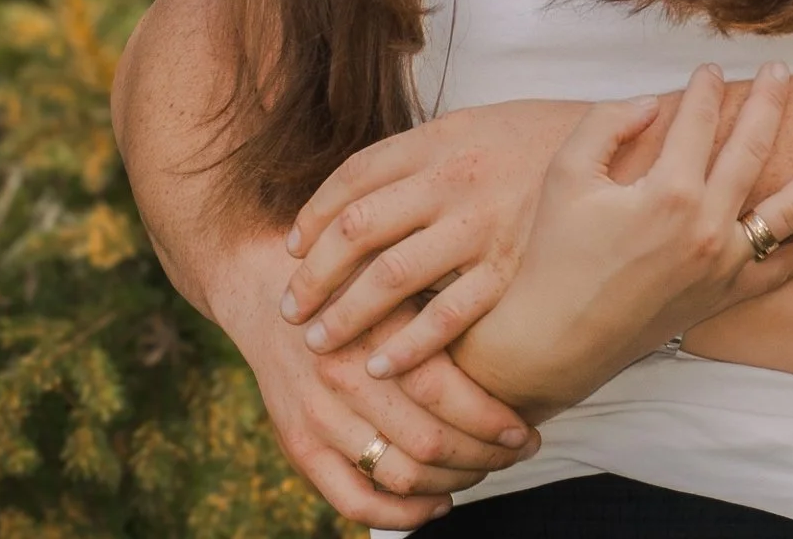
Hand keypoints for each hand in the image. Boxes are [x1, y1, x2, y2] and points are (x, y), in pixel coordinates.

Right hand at [207, 235, 537, 525]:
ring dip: (454, 483)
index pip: (446, 394)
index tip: (524, 429)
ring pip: (400, 475)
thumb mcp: (400, 278)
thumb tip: (518, 347)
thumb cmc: (356, 283)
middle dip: (486, 456)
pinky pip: (353, 500)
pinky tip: (437, 503)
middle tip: (516, 452)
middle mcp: (344, 377)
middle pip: (430, 442)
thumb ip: (444, 312)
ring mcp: (317, 415)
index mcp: (376, 331)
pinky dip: (402, 513)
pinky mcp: (299, 445)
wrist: (268, 291)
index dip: (493, 422)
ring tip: (484, 470)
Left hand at [279, 98, 584, 371]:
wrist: (629, 144)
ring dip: (347, 315)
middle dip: (314, 276)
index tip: (290, 249)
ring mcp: (481, 226)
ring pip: (391, 277)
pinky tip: (384, 363)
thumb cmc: (543, 140)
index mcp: (437, 141)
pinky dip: (409, 345)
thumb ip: (420, 156)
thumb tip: (358, 192)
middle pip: (357, 231)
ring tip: (321, 344)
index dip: (312, 217)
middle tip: (290, 310)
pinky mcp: (511, 269)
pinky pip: (448, 315)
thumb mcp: (474, 125)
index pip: (351, 180)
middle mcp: (452, 181)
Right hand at [452, 63, 792, 417]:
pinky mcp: (728, 296)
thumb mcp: (564, 176)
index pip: (697, 123)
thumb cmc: (554, 255)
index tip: (709, 71)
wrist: (556, 340)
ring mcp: (724, 265)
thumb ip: (605, 124)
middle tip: (783, 72)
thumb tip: (648, 103)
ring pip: (792, 209)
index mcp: (667, 192)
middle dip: (771, 103)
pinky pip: (785, 269)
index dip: (703, 91)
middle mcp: (707, 226)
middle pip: (753, 149)